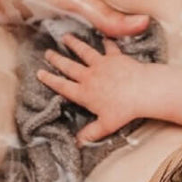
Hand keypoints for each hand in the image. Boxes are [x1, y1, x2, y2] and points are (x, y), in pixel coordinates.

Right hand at [36, 34, 150, 141]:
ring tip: (66, 37)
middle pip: (69, 66)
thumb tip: (78, 144)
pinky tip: (104, 37)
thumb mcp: (105, 126)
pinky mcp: (115, 57)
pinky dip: (107, 42)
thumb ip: (90, 134)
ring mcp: (101, 64)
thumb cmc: (124, 110)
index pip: (62, 86)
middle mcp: (89, 76)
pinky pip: (109, 47)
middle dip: (56, 59)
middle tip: (47, 52)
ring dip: (74, 44)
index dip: (49, 79)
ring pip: (84, 52)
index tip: (39, 73)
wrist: (142, 91)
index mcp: (84, 93)